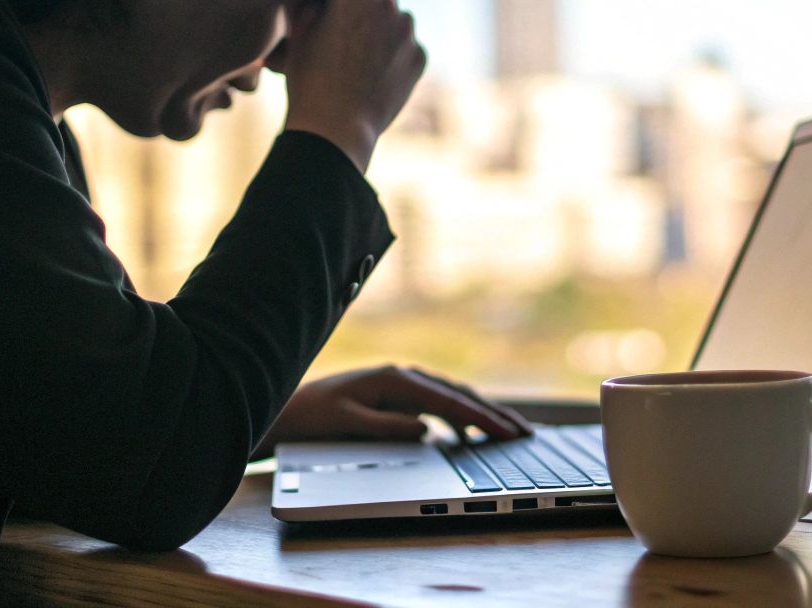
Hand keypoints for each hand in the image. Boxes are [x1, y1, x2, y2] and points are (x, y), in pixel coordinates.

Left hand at [254, 366, 532, 454]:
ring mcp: (402, 384)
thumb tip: (427, 430)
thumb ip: (388, 427)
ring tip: (510, 431)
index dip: (484, 419)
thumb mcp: (348, 425)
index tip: (509, 433)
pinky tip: (470, 434)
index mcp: (395, 379)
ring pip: (452, 398)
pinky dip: (461, 417)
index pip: (450, 402)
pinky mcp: (397, 395)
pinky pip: (439, 405)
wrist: (286, 411)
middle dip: (494, 414)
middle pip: (459, 395)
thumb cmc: (313, 420)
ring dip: (482, 414)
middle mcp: (403, 376)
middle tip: (525, 434)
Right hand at [268, 0, 424, 171]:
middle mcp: (388, 2)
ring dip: (384, 28)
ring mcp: (408, 30)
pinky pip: (408, 46)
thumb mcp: (299, 30)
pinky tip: (374, 74)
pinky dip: (395, 54)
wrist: (335, 126)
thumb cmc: (310, 76)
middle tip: (348, 32)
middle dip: (368, 5)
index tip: (332, 13)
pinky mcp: (419, 56)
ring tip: (360, 56)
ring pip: (397, 18)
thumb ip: (316, 0)